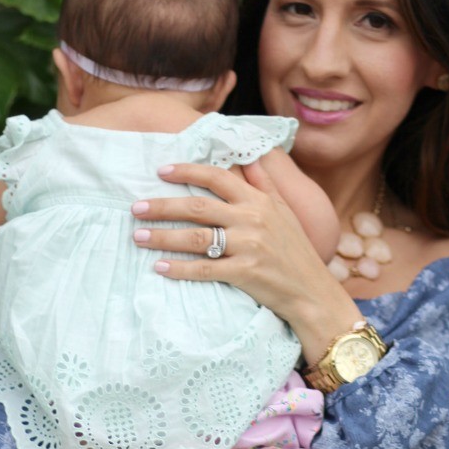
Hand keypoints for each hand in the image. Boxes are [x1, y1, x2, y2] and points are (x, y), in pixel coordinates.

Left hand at [131, 159, 358, 360]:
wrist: (312, 292)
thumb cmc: (296, 252)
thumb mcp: (284, 212)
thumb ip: (264, 183)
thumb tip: (250, 156)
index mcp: (260, 201)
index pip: (218, 177)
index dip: (187, 171)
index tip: (160, 171)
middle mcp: (253, 219)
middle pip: (198, 206)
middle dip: (163, 206)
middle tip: (136, 207)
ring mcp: (249, 246)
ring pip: (196, 237)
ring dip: (163, 236)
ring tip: (138, 236)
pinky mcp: (245, 273)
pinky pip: (204, 268)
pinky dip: (179, 268)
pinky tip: (159, 267)